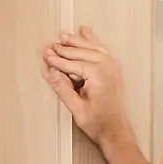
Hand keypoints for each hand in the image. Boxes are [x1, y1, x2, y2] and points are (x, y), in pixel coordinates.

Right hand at [43, 26, 133, 147]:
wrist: (117, 131)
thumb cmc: (99, 123)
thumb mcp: (76, 108)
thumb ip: (63, 88)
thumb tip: (51, 71)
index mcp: (99, 74)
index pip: (72, 63)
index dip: (56, 60)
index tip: (44, 55)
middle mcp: (108, 66)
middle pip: (81, 52)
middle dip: (64, 49)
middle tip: (49, 46)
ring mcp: (113, 66)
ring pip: (91, 47)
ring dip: (76, 41)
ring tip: (62, 36)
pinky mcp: (114, 69)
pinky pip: (101, 49)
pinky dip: (92, 41)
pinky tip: (86, 31)